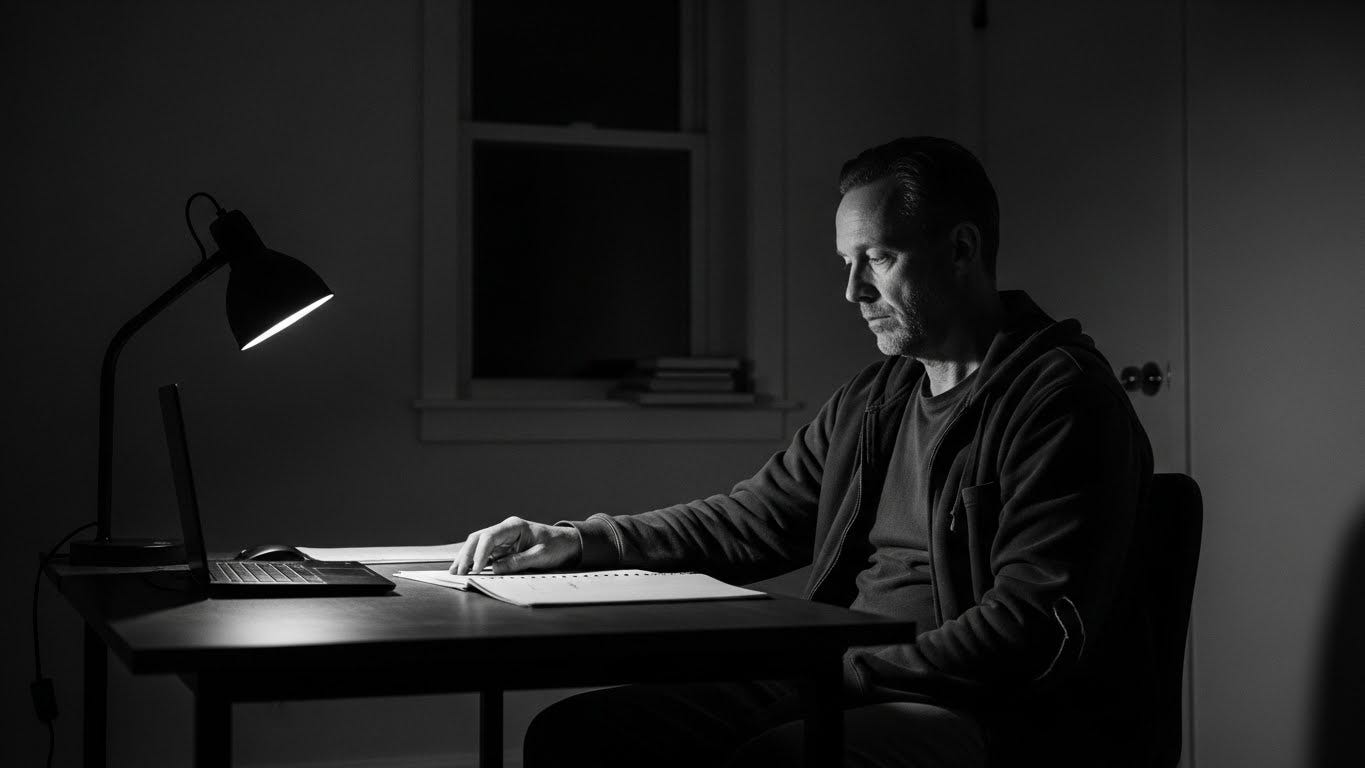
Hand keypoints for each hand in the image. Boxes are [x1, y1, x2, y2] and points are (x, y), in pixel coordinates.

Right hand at [449, 516, 581, 574]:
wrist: (567, 544)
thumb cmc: (556, 547)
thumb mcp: (540, 555)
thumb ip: (518, 561)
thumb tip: (494, 568)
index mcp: (514, 526)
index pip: (490, 536)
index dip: (480, 553)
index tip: (475, 568)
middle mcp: (505, 529)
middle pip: (478, 538)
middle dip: (466, 555)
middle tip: (458, 571)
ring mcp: (502, 538)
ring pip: (477, 544)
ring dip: (465, 557)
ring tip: (454, 571)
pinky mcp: (502, 547)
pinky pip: (484, 552)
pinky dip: (473, 560)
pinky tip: (464, 569)